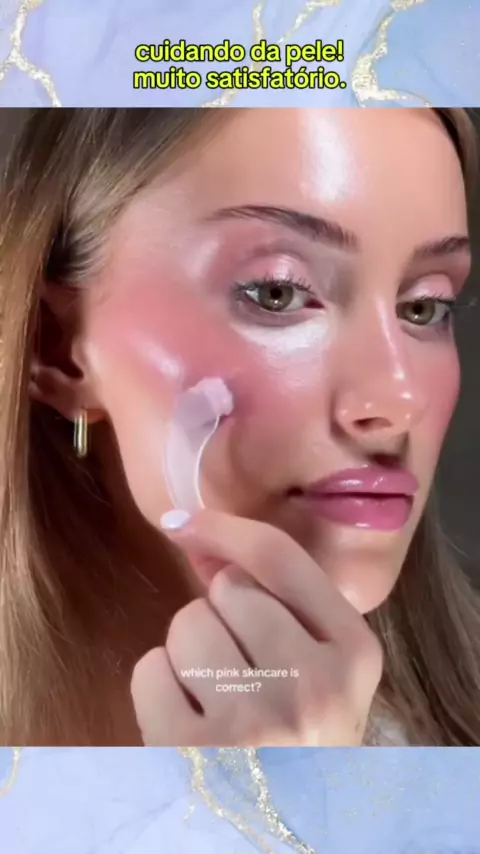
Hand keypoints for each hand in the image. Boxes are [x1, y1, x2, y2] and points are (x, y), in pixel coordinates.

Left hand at [130, 510, 382, 745]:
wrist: (279, 828)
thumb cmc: (301, 742)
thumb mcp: (318, 671)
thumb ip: (276, 601)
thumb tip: (199, 534)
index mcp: (354, 656)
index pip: (281, 559)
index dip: (227, 528)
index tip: (185, 519)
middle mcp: (312, 686)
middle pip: (227, 589)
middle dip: (221, 616)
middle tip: (240, 667)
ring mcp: (253, 722)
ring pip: (186, 625)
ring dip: (188, 653)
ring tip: (217, 698)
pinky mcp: (193, 752)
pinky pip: (150, 669)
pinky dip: (158, 689)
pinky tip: (187, 723)